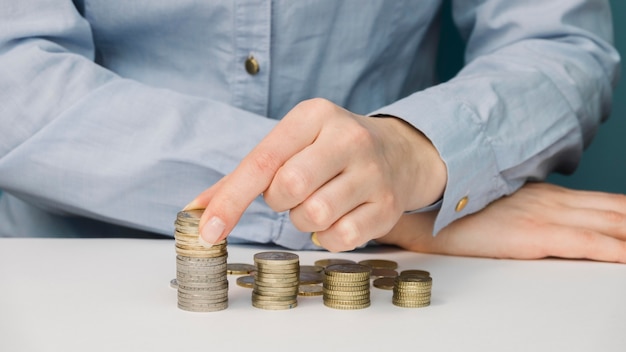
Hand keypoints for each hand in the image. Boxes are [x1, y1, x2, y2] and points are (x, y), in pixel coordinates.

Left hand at [185, 98, 446, 250]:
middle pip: (289, 188)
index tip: (207, 231)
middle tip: (293, 192)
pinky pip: (340, 238)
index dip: (231, 199)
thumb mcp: (291, 144)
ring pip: (314, 216)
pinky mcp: (388, 205)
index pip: (263, 160)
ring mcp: (373, 172)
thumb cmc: (329, 150)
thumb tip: (196, 210)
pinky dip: (328, 236)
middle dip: (280, 201)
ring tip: (319, 201)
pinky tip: (338, 216)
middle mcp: (348, 138)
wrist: (399, 152)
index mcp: (314, 115)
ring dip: (305, 220)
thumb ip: (243, 175)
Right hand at [377, 182, 625, 262]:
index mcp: (541, 196)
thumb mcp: (490, 210)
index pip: (601, 203)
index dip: (625, 213)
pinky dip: (616, 249)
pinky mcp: (536, 233)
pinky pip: (590, 242)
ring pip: (611, 221)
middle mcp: (550, 200)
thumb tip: (519, 225)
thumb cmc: (451, 212)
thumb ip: (514, 215)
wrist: (427, 208)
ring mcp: (545, 214)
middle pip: (614, 209)